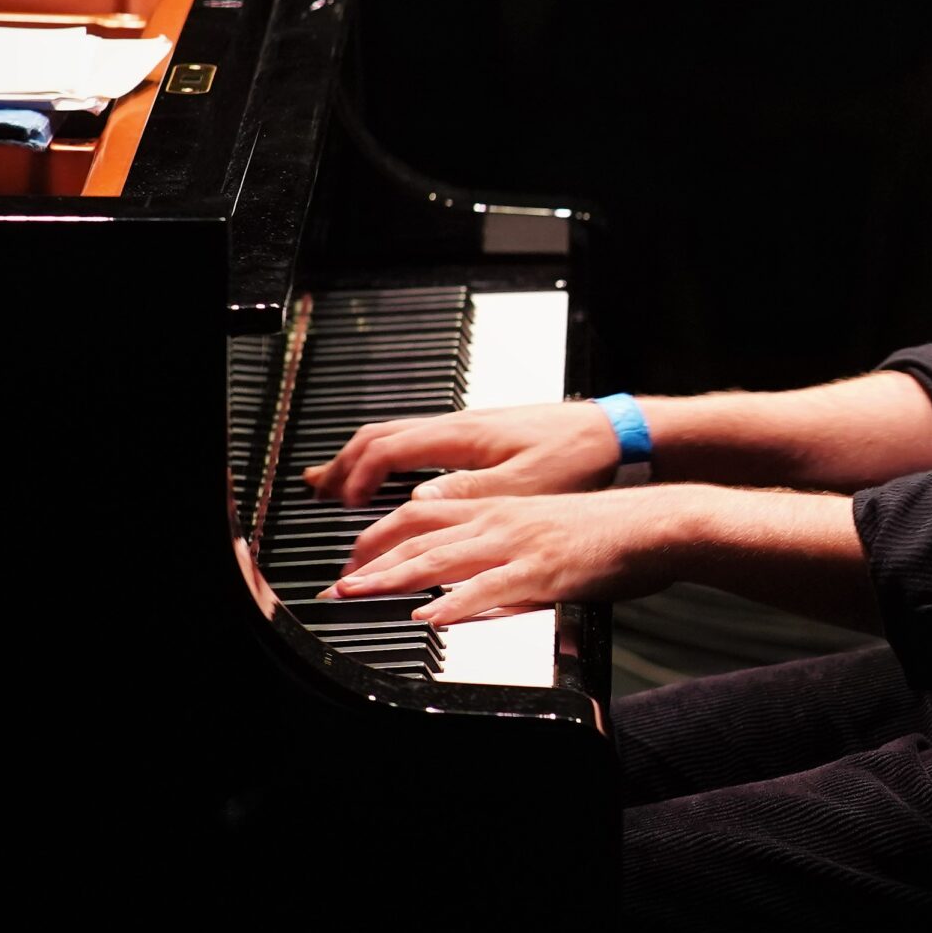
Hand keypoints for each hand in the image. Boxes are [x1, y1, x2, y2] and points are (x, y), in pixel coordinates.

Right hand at [301, 403, 621, 506]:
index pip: (387, 448)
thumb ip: (467, 495)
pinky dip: (391, 457)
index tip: (344, 508)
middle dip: (344, 462)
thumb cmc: (577, 456)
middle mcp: (459, 424)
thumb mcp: (522, 486)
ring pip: (398, 434)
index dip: (357, 477)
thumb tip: (417, 503)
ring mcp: (468, 427)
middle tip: (316, 492)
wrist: (614, 433)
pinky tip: (395, 475)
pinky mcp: (482, 436)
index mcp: (462, 435)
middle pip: (381, 435)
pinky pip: (420, 441)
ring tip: (338, 482)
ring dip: (363, 458)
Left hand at [319, 492, 673, 625]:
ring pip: (443, 558)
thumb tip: (472, 596)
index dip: (382, 536)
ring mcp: (521, 543)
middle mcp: (503, 519)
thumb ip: (506, 562)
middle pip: (421, 533)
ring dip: (395, 579)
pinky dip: (455, 603)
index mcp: (503, 508)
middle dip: (372, 561)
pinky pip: (490, 588)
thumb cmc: (612, 532)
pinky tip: (431, 616)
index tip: (354, 561)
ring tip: (361, 595)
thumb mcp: (547, 534)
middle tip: (337, 585)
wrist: (660, 522)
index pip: (425, 513)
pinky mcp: (544, 571)